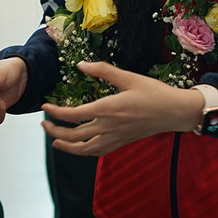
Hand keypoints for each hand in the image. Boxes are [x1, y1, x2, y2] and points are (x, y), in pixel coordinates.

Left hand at [40, 62, 203, 155]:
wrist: (174, 112)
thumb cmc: (154, 93)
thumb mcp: (128, 77)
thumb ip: (103, 71)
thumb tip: (81, 65)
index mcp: (107, 109)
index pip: (72, 115)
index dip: (55, 112)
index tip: (45, 106)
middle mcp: (108, 127)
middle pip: (73, 135)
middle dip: (54, 130)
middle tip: (44, 123)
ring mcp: (114, 138)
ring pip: (83, 148)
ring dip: (65, 145)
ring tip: (54, 139)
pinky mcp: (120, 143)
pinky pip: (97, 152)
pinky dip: (83, 151)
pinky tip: (78, 146)